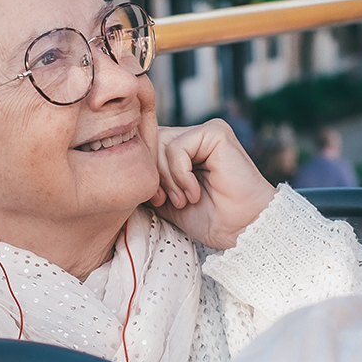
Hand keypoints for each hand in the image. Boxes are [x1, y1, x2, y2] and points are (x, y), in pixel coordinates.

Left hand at [150, 119, 276, 249]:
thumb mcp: (166, 199)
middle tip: (168, 201)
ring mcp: (205, 132)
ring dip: (167, 179)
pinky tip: (195, 192)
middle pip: (150, 142)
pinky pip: (177, 148)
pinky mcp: (216, 132)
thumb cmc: (209, 218)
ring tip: (184, 199)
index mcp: (183, 149)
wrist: (240, 229)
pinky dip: (180, 175)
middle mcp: (194, 136)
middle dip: (154, 176)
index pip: (146, 146)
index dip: (145, 173)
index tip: (157, 200)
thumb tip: (121, 167)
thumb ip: (148, 180)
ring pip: (160, 144)